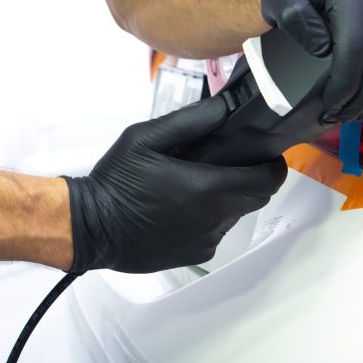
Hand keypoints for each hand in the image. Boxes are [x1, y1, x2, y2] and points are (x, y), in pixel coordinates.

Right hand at [63, 96, 287, 273]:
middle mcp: (215, 218)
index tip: (266, 155)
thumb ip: (190, 120)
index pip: (268, 180)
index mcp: (209, 188)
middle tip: (231, 163)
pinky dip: (210, 217)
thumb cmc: (115, 182)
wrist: (89, 228)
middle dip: (252, 179)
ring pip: (236, 215)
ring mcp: (207, 240)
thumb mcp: (145, 137)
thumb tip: (224, 108)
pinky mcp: (196, 254)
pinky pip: (217, 232)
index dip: (273, 166)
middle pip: (257, 197)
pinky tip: (183, 207)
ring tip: (198, 183)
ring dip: (228, 198)